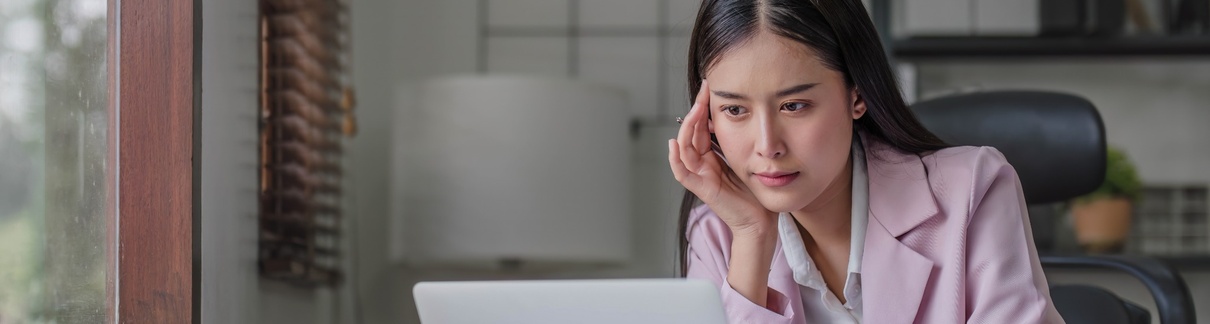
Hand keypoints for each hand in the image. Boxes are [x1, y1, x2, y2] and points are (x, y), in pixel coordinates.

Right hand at [668, 80, 775, 236]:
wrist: (761, 220)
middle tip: (704, 90)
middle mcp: (702, 165)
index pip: (701, 127)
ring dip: (687, 127)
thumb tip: (735, 116)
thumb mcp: (746, 158)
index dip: (703, 107)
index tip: (709, 86)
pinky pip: (682, 173)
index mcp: (711, 157)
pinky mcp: (702, 189)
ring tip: (695, 109)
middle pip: (691, 133)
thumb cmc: (755, 192)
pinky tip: (674, 143)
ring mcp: (700, 176)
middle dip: (695, 110)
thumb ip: (736, 141)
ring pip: (684, 148)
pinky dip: (674, 159)